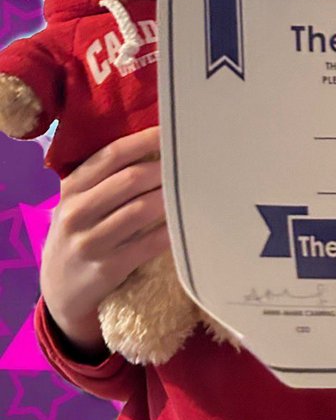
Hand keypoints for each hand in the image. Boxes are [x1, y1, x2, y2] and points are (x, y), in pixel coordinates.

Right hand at [40, 126, 171, 325]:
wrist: (58, 288)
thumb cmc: (79, 234)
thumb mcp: (78, 203)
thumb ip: (105, 178)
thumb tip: (155, 145)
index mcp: (72, 187)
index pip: (112, 155)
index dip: (145, 140)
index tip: (172, 131)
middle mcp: (77, 211)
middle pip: (131, 179)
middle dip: (165, 169)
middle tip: (191, 163)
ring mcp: (91, 241)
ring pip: (141, 210)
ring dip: (171, 198)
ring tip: (193, 189)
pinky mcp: (108, 268)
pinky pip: (148, 244)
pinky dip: (170, 231)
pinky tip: (186, 223)